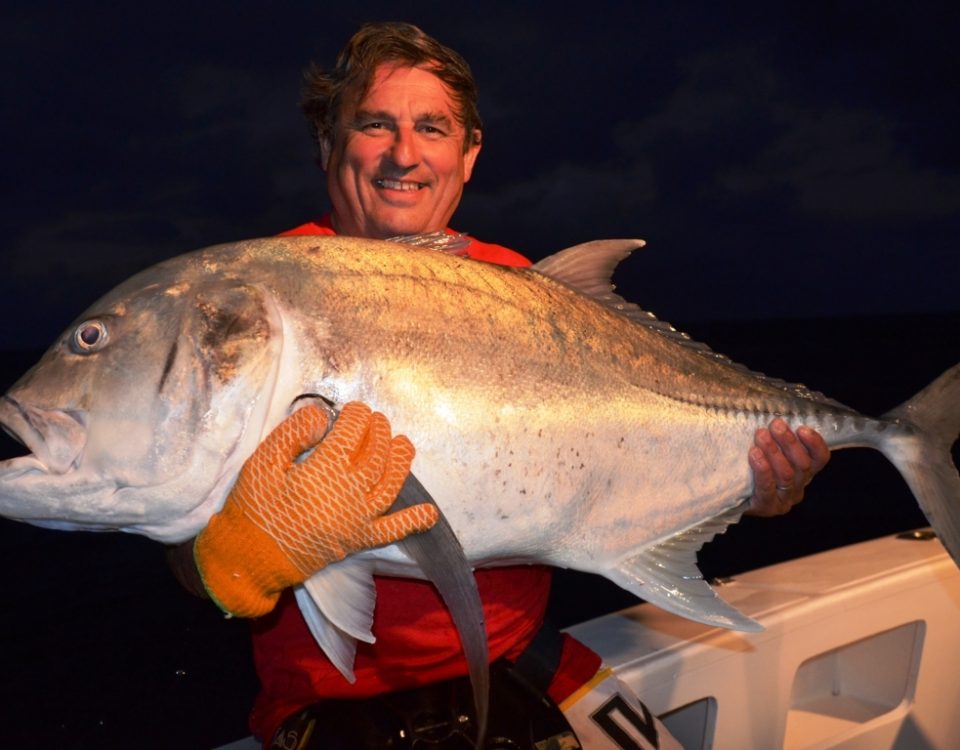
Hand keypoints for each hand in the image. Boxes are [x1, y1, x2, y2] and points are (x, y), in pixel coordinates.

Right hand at [194, 402, 437, 616]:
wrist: (250, 558)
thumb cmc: (254, 506)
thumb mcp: (263, 462)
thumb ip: (294, 434)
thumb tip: (325, 416)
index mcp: (322, 472)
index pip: (351, 434)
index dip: (357, 417)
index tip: (356, 410)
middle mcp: (347, 494)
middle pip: (375, 456)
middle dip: (380, 433)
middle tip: (377, 421)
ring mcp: (356, 520)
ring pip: (390, 486)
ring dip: (401, 463)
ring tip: (403, 444)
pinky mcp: (358, 541)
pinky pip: (392, 531)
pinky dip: (413, 521)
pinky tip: (430, 512)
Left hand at [746, 418, 829, 515]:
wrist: (732, 495)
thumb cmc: (752, 467)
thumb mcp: (768, 450)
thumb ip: (776, 438)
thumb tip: (775, 417)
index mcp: (805, 472)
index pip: (820, 458)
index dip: (815, 443)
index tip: (802, 428)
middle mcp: (798, 486)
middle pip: (802, 465)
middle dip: (788, 442)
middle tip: (775, 425)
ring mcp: (784, 499)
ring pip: (786, 475)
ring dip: (774, 452)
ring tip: (761, 435)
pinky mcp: (767, 507)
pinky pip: (767, 488)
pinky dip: (762, 470)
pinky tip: (755, 455)